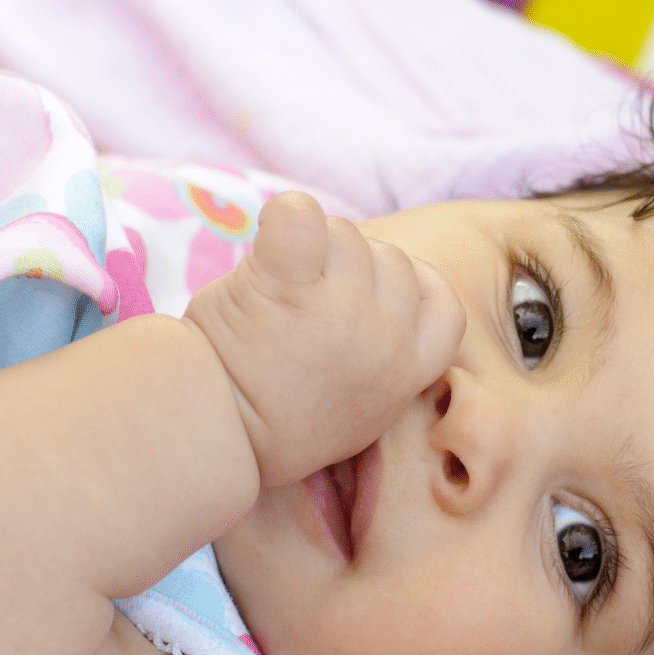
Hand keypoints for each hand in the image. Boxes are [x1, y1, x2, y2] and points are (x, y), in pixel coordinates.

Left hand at [184, 191, 465, 486]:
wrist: (209, 441)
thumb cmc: (273, 424)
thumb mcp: (359, 413)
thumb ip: (381, 364)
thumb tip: (373, 315)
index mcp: (407, 373)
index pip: (444, 306)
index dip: (412, 287)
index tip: (370, 296)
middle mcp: (385, 341)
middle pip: (390, 259)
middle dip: (349, 268)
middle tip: (301, 301)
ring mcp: (342, 313)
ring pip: (346, 234)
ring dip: (311, 244)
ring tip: (272, 287)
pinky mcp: (288, 289)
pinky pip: (301, 217)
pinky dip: (285, 214)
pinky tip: (265, 230)